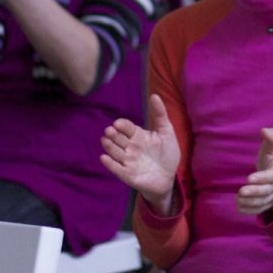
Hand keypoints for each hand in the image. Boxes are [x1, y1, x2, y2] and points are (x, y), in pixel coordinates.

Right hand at [101, 94, 181, 212]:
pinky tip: (104, 158)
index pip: (127, 128)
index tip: (118, 123)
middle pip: (118, 139)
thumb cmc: (167, 154)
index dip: (122, 125)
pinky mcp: (127, 174)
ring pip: (115, 152)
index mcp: (138, 135)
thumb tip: (154, 95)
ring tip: (105, 140)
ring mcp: (127, 161)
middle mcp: (130, 147)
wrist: (169, 178)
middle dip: (113, 135)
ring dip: (109, 146)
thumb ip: (160, 115)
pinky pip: (116, 169)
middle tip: (109, 131)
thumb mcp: (166, 132)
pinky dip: (110, 164)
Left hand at [236, 127, 272, 215]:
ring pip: (263, 202)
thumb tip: (265, 130)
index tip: (249, 178)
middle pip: (267, 191)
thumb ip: (271, 139)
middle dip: (254, 192)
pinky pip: (259, 210)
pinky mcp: (266, 204)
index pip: (272, 176)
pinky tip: (239, 207)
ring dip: (251, 202)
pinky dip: (250, 210)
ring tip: (238, 199)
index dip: (262, 178)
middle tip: (241, 191)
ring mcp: (272, 197)